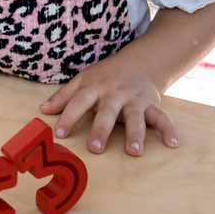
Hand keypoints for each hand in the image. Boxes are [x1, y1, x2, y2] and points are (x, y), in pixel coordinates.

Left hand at [38, 51, 178, 156]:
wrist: (139, 61)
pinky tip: (172, 143)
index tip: (59, 134)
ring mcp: (134, 99)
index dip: (68, 117)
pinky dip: (169, 129)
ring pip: (135, 117)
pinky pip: (162, 117)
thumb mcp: (82, 80)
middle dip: (101, 130)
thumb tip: (42, 110)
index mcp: (94, 87)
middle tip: (94, 149)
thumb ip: (63, 96)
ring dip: (135, 134)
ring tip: (133, 152)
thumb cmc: (105, 75)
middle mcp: (114, 94)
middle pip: (107, 112)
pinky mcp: (152, 103)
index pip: (78, 102)